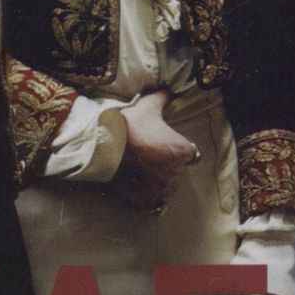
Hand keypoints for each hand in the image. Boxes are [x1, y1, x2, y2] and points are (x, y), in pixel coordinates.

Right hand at [117, 90, 195, 210]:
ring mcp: (162, 187)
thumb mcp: (149, 105)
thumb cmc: (130, 124)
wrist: (104, 145)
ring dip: (159, 182)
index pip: (190, 154)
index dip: (177, 150)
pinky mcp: (147, 199)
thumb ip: (163, 98)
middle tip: (149, 158)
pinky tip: (140, 186)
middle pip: (178, 171)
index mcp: (183, 150)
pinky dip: (149, 196)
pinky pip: (155, 203)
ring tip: (144, 172)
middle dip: (167, 166)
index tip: (164, 146)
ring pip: (167, 188)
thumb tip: (168, 91)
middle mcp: (177, 171)